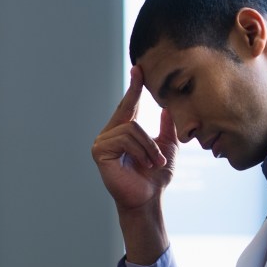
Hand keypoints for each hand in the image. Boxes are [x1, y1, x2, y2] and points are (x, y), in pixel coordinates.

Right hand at [91, 66, 178, 214]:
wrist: (149, 198)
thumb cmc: (156, 177)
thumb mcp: (167, 147)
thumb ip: (166, 127)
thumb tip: (168, 107)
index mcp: (123, 131)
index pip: (129, 105)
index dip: (134, 87)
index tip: (139, 68)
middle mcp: (109, 133)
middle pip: (130, 114)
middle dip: (150, 137)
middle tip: (160, 159)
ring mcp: (102, 142)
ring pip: (131, 128)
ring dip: (150, 148)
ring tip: (154, 165)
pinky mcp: (99, 151)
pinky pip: (125, 138)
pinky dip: (141, 152)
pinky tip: (144, 165)